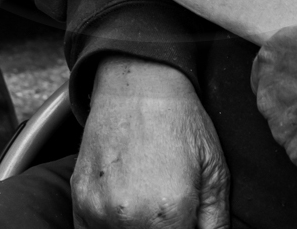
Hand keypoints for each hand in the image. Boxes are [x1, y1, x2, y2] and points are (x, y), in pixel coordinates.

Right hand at [72, 57, 229, 228]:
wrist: (138, 82)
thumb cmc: (181, 121)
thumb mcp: (215, 169)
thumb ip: (217, 224)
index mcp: (170, 214)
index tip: (187, 222)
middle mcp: (130, 218)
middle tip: (170, 213)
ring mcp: (99, 210)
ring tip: (149, 204)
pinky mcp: (79, 201)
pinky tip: (125, 207)